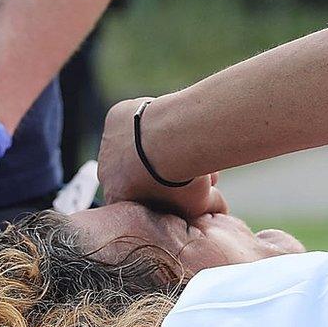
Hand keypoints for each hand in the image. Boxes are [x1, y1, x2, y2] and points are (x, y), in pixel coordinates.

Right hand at [97, 97, 226, 217]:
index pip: (137, 201)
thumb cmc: (182, 177)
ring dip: (154, 144)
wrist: (173, 138)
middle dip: (159, 170)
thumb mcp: (198, 203)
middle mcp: (105, 172)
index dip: (161, 195)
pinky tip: (172, 122)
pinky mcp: (114, 117)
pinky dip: (150, 121)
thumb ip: (206, 207)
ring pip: (133, 145)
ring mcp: (106, 143)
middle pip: (135, 172)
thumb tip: (222, 209)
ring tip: (184, 142)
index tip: (181, 187)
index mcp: (118, 197)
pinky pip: (133, 120)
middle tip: (186, 164)